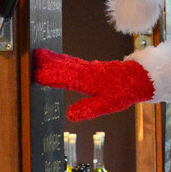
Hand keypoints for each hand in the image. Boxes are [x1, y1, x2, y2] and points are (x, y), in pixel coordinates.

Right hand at [33, 49, 154, 120]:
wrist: (139, 78)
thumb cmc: (123, 92)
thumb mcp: (106, 105)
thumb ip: (87, 109)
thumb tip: (70, 116)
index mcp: (86, 80)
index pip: (63, 78)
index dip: (49, 77)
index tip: (35, 75)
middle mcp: (86, 71)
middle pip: (62, 66)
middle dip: (47, 63)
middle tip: (31, 58)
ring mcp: (89, 68)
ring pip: (67, 62)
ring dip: (53, 59)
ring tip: (40, 55)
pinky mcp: (93, 68)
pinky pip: (74, 62)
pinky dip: (63, 60)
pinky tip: (60, 61)